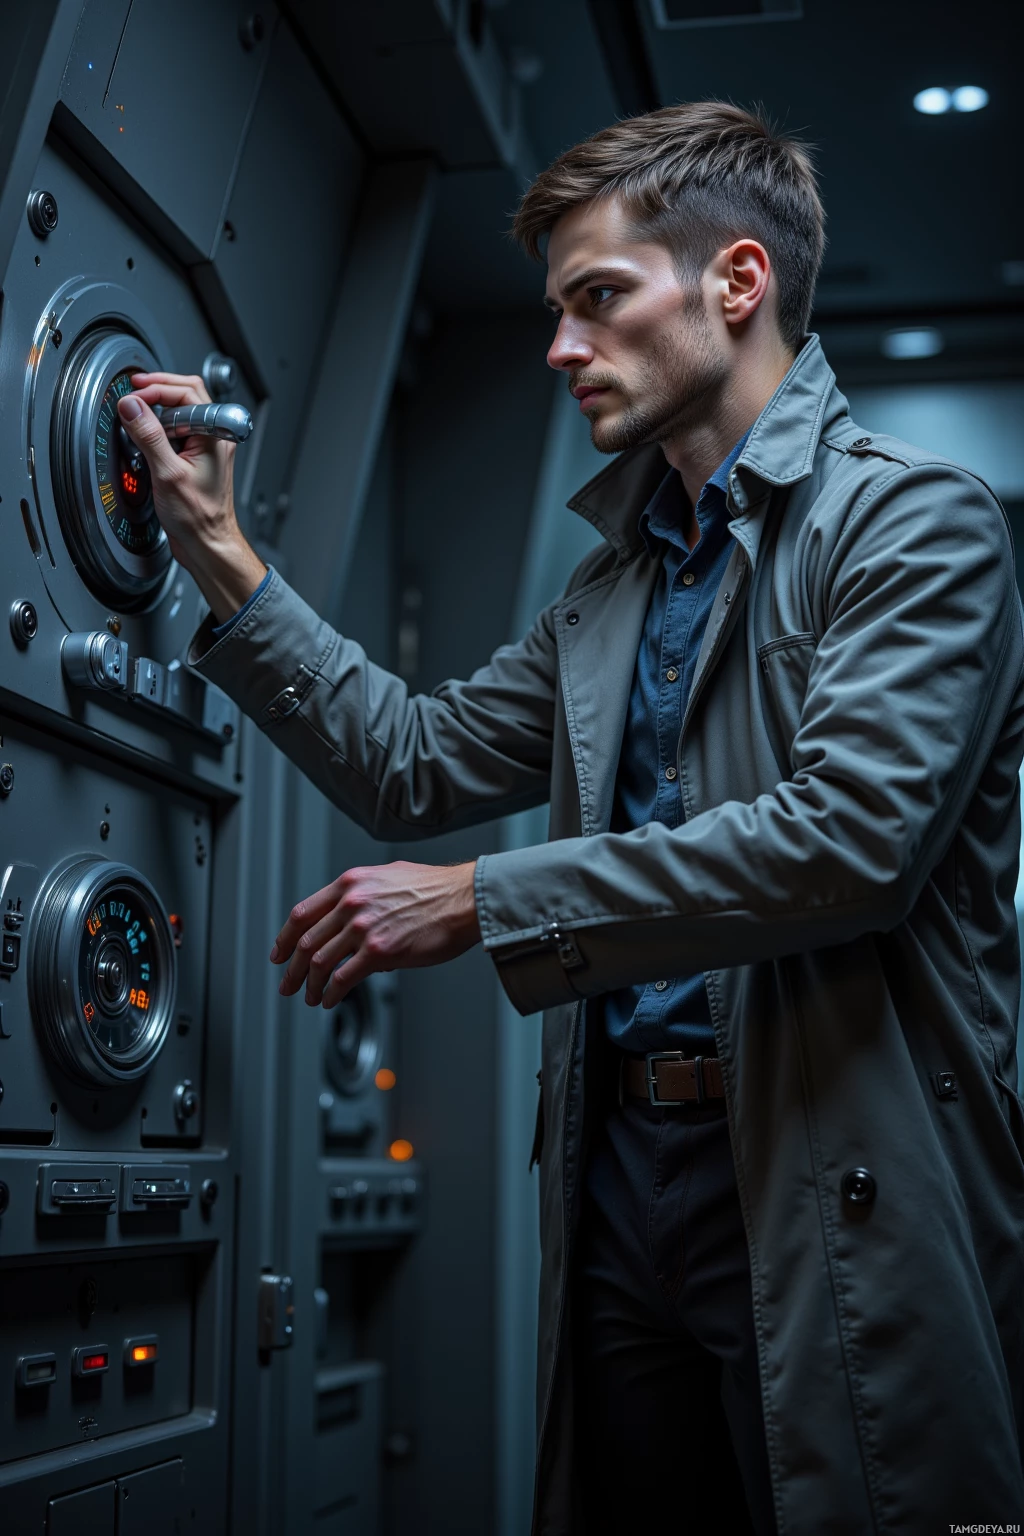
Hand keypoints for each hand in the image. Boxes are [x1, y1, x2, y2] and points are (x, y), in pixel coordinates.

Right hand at [116, 372, 265, 622]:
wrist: (208, 544)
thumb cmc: (199, 518)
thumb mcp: (168, 474)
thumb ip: (149, 436)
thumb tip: (132, 406)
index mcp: (214, 434)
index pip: (186, 392)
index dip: (157, 389)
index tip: (132, 396)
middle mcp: (213, 436)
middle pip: (186, 395)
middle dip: (159, 389)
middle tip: (134, 389)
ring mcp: (205, 446)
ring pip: (181, 412)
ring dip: (158, 407)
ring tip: (137, 412)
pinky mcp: (194, 458)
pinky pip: (177, 431)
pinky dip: (159, 426)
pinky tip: (146, 434)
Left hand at [271, 860, 480, 1008]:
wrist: (465, 899)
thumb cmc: (437, 889)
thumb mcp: (389, 878)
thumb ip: (364, 896)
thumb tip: (352, 924)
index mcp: (351, 883)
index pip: (303, 913)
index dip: (285, 938)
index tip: (280, 953)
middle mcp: (352, 903)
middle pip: (306, 941)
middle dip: (292, 968)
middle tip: (287, 983)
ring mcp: (364, 927)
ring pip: (320, 961)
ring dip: (310, 985)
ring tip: (310, 997)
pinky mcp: (380, 951)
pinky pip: (343, 978)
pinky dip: (331, 993)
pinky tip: (330, 1000)